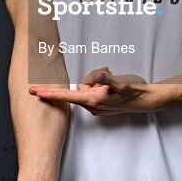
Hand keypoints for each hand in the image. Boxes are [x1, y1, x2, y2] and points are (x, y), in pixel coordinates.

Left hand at [29, 67, 156, 115]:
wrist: (147, 100)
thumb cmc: (135, 91)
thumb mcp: (120, 82)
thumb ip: (106, 80)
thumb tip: (96, 78)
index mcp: (93, 101)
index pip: (66, 96)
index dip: (49, 94)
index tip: (34, 92)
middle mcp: (92, 106)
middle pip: (79, 86)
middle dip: (91, 77)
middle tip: (107, 74)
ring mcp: (96, 106)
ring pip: (87, 86)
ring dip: (98, 79)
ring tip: (112, 79)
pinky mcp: (101, 104)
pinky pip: (93, 89)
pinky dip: (100, 83)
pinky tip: (112, 83)